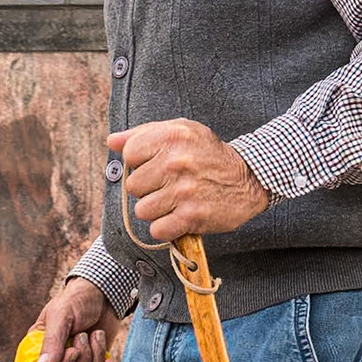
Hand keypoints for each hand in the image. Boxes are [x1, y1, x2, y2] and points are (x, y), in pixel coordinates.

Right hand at [33, 276, 124, 361]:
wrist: (104, 295)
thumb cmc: (77, 300)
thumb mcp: (61, 315)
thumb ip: (52, 341)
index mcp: (41, 346)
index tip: (72, 350)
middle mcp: (57, 359)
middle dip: (83, 358)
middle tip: (84, 335)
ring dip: (96, 358)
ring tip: (96, 335)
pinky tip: (110, 360)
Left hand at [110, 119, 269, 243]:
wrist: (249, 178)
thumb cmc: (208, 154)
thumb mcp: (181, 131)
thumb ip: (143, 134)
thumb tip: (112, 141)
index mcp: (171, 136)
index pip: (129, 154)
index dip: (139, 163)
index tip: (156, 165)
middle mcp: (176, 162)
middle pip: (133, 186)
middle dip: (147, 189)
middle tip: (168, 186)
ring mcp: (184, 190)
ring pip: (142, 210)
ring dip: (156, 210)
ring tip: (174, 201)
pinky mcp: (192, 216)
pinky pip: (157, 230)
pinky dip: (166, 228)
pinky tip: (178, 217)